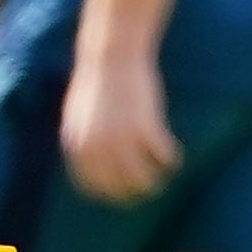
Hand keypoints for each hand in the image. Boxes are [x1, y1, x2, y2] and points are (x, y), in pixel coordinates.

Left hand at [61, 51, 180, 202]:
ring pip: (143, 177)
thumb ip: (82, 141)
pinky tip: (174, 157)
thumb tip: (91, 163)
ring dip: (155, 181)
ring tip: (164, 177)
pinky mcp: (146, 127)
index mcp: (77, 146)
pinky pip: (163, 155)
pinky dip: (171, 159)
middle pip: (119, 185)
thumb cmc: (95, 81)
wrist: (110, 55)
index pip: (91, 185)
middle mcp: (97, 148)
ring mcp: (122, 139)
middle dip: (134, 193)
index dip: (108, 194)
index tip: (122, 195)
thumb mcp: (77, 116)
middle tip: (148, 190)